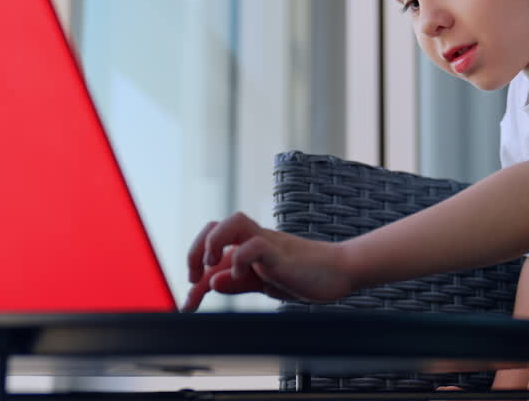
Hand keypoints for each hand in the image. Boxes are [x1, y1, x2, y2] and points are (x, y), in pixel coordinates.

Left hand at [182, 212, 353, 310]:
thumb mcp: (264, 284)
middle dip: (195, 250)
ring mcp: (268, 243)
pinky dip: (240, 259)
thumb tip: (212, 284)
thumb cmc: (306, 275)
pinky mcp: (280, 252)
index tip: (188, 305)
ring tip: (210, 265)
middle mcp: (255, 240)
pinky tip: (240, 275)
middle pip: (215, 225)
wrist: (340, 271)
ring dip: (213, 242)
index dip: (195, 278)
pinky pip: (255, 244)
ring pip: (233, 223)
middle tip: (193, 277)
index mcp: (248, 247)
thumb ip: (239, 282)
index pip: (212, 252)